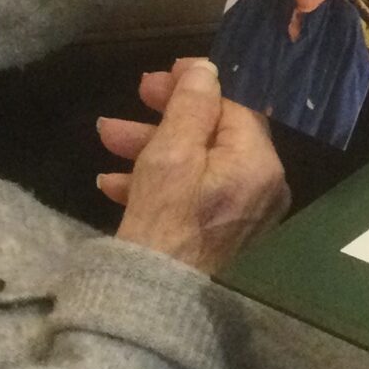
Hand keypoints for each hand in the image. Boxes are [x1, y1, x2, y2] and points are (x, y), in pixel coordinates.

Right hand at [97, 58, 289, 272]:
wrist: (154, 299)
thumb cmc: (164, 221)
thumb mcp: (171, 152)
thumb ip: (191, 105)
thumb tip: (207, 69)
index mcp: (258, 163)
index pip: (237, 105)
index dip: (200, 83)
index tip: (166, 71)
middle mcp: (261, 186)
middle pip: (215, 133)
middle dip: (167, 114)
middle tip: (137, 93)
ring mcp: (243, 213)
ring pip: (197, 163)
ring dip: (151, 146)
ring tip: (106, 136)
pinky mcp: (220, 233)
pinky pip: (193, 195)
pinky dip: (157, 182)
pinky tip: (113, 182)